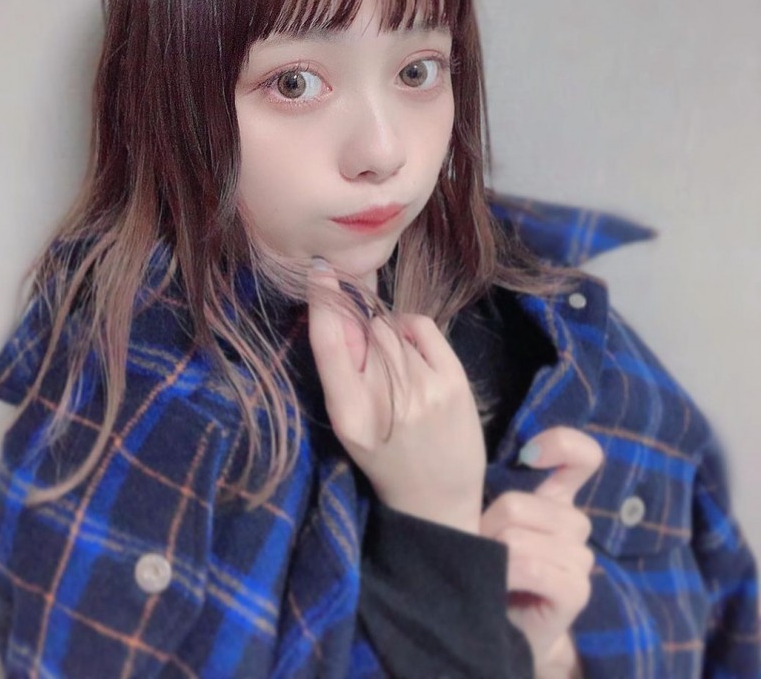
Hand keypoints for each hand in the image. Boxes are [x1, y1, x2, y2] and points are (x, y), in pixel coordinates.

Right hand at [307, 260, 485, 533]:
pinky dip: (415, 330)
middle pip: (366, 329)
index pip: (328, 344)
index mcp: (348, 415)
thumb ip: (342, 369)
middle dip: (366, 332)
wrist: (437, 503)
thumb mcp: (349, 423)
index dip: (323, 302)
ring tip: (400, 373)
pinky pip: (423, 326)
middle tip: (376, 364)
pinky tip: (416, 355)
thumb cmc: (386, 458)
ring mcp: (423, 389)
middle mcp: (384, 399)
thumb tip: (339, 307)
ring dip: (392, 337)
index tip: (321, 271)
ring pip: (393, 328)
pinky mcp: (453, 382)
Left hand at [480, 427, 602, 677]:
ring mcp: (580, 560)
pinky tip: (501, 583)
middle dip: (486, 526)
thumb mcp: (486, 516)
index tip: (527, 456)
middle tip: (481, 547)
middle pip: (519, 502)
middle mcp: (574, 524)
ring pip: (519, 536)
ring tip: (489, 569)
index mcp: (557, 499)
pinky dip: (507, 573)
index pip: (584, 456)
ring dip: (492, 554)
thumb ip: (495, 483)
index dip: (562, 444)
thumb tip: (492, 454)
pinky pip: (532, 566)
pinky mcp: (577, 592)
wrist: (494, 626)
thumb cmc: (487, 564)